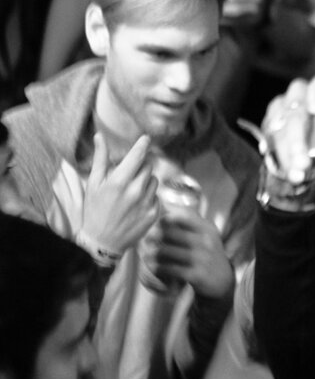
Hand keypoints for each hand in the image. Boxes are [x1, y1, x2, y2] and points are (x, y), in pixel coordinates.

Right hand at [82, 134, 158, 253]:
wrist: (102, 242)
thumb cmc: (94, 211)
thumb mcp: (93, 184)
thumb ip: (100, 159)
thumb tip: (100, 136)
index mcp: (119, 182)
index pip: (138, 155)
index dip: (143, 144)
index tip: (146, 138)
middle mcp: (135, 191)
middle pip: (148, 166)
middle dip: (141, 165)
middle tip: (130, 173)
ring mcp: (146, 204)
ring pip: (154, 181)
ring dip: (146, 180)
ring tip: (132, 190)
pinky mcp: (153, 214)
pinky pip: (157, 197)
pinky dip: (149, 196)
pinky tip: (137, 204)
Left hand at [141, 211, 233, 298]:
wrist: (223, 281)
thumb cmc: (208, 254)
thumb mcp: (207, 235)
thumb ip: (192, 221)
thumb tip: (167, 206)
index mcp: (207, 229)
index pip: (184, 216)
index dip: (167, 218)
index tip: (157, 222)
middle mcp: (206, 242)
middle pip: (172, 234)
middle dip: (156, 235)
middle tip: (146, 238)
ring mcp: (202, 259)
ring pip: (169, 252)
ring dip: (154, 253)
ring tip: (146, 254)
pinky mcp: (196, 275)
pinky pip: (171, 269)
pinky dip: (159, 268)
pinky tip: (153, 267)